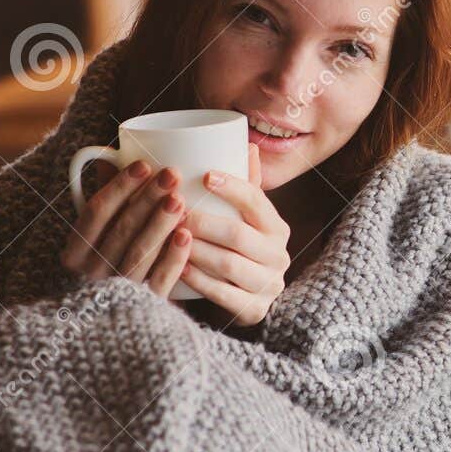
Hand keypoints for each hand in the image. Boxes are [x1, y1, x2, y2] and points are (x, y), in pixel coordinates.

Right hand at [60, 159, 193, 297]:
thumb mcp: (94, 240)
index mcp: (75, 253)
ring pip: (138, 254)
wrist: (112, 332)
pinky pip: (158, 282)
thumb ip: (103, 203)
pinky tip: (186, 236)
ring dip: (159, 224)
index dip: (119, 187)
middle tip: (171, 174)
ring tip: (179, 199)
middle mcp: (91, 274)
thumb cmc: (105, 269)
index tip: (143, 164)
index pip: (94, 213)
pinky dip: (172, 258)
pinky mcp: (143, 308)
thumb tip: (108, 158)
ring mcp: (117, 293)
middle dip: (146, 199)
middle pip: (120, 230)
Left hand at [180, 145, 291, 325]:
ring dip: (196, 250)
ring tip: (171, 237)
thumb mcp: (245, 217)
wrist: (252, 298)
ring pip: (230, 265)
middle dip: (203, 222)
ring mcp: (269, 285)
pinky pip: (223, 295)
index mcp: (276, 227)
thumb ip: (245, 183)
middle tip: (173, 212)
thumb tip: (243, 141)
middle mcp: (279, 255)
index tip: (204, 176)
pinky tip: (178, 268)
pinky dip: (198, 281)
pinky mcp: (255, 310)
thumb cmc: (239, 248)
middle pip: (239, 235)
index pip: (256, 201)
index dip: (232, 187)